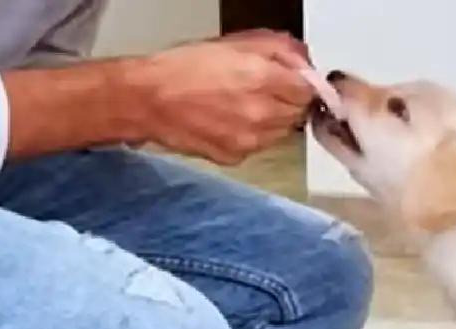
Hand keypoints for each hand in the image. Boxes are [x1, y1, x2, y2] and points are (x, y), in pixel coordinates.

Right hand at [125, 29, 313, 164]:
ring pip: (281, 132)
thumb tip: (303, 62)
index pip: (309, 89)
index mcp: (263, 80)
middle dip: (287, 100)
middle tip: (263, 89)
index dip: (301, 83)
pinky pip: (259, 147)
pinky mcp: (236, 157)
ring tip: (243, 104)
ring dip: (272, 119)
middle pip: (298, 113)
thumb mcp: (234, 43)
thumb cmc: (183, 68)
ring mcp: (249, 140)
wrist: (146, 100)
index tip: (292, 80)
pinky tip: (230, 121)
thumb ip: (279, 50)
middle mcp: (261, 114)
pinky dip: (253, 136)